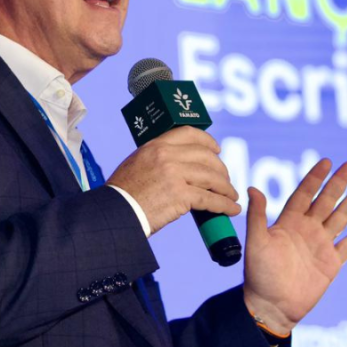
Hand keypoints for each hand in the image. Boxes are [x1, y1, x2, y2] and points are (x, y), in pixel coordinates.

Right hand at [107, 126, 240, 233]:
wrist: (115, 212)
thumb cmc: (123, 194)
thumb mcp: (136, 163)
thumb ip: (156, 158)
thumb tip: (177, 164)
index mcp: (155, 145)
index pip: (189, 134)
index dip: (207, 141)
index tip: (217, 149)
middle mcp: (166, 155)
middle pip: (206, 156)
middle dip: (220, 169)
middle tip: (225, 180)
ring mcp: (175, 174)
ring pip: (212, 177)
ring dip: (226, 188)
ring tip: (231, 196)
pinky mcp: (180, 195)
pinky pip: (210, 199)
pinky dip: (225, 205)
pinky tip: (231, 209)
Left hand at [242, 159, 346, 334]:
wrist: (272, 306)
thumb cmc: (259, 275)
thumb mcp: (256, 243)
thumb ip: (257, 216)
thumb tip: (253, 187)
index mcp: (288, 223)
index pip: (304, 194)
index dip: (314, 178)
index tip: (326, 162)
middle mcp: (306, 230)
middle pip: (325, 201)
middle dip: (338, 183)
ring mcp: (320, 245)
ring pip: (340, 218)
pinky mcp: (332, 262)